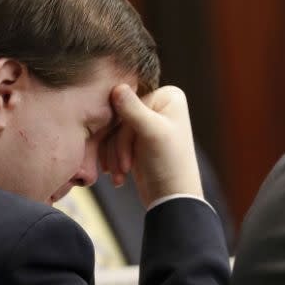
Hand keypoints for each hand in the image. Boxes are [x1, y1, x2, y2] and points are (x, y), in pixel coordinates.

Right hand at [100, 85, 203, 208]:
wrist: (171, 198)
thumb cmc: (168, 165)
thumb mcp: (151, 133)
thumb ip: (132, 109)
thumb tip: (117, 86)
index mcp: (169, 96)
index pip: (130, 104)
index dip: (124, 132)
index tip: (128, 156)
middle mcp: (160, 105)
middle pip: (120, 117)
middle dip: (118, 147)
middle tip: (123, 169)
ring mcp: (149, 122)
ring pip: (114, 131)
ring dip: (114, 156)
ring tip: (120, 176)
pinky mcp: (139, 138)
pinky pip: (114, 141)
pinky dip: (114, 158)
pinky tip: (119, 176)